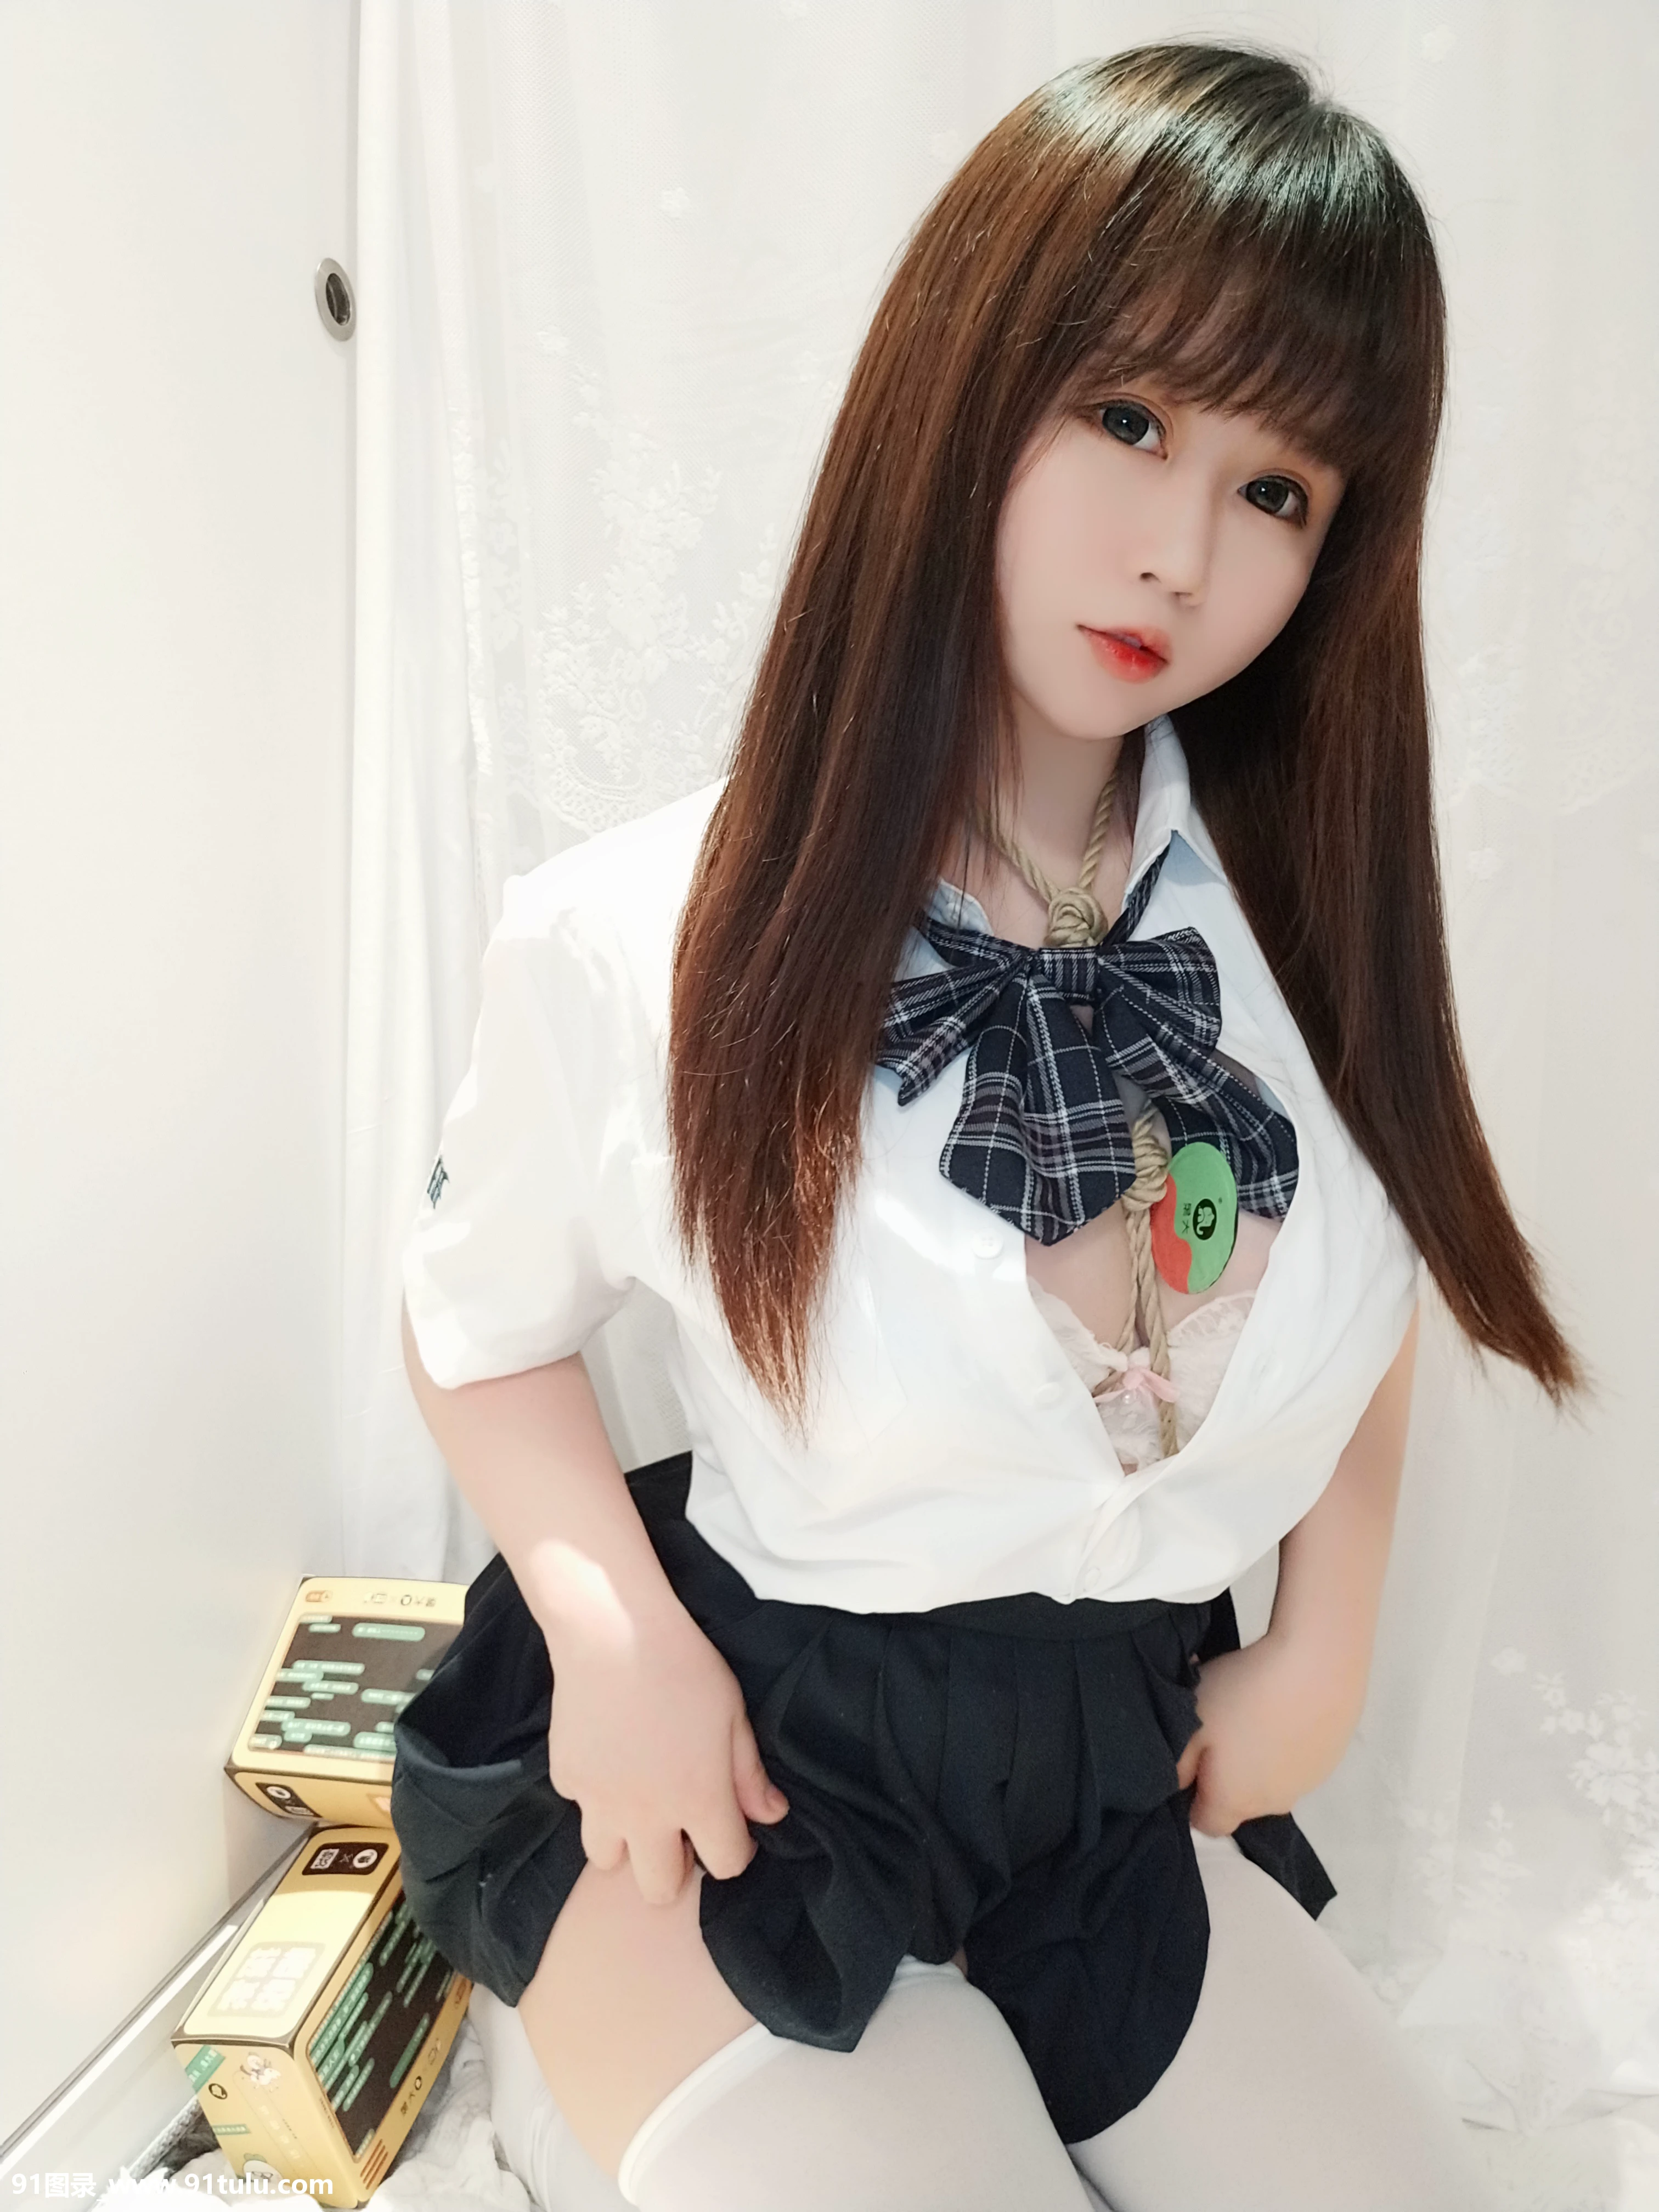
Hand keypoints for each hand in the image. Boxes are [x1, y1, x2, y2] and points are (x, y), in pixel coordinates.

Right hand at [545, 1598, 789, 1905]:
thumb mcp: (734, 1715)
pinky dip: (594, 1795)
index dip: (735, 1851)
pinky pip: (580, 1807)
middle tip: (679, 1828)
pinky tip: (607, 1756)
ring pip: (607, 1859)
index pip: (726, 1866)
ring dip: (626, 1841)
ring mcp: (598, 1803)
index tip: (731, 1825)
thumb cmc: (684, 1666)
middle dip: (674, 1869)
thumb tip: (771, 1816)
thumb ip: (750, 1775)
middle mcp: (646, 1817)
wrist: (613, 1631)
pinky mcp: (566, 1779)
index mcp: (699, 1802)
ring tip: (637, 1800)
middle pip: (658, 1889)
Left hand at [1174, 1634, 1360, 1835]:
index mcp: (1235, 1802)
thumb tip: (1180, 1786)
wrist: (1315, 1665)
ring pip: (1270, 1782)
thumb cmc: (1242, 1695)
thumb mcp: (1190, 1724)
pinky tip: (1283, 1708)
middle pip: (1240, 1803)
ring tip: (1254, 1713)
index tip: (1193, 1761)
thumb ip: (1178, 1764)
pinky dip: (1287, 1744)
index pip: (1207, 1824)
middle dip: (1226, 1775)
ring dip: (1258, 1758)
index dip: (1193, 1798)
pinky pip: (1297, 1762)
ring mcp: (1306, 1783)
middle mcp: (1273, 1804)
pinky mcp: (1329, 1760)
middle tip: (1221, 1729)